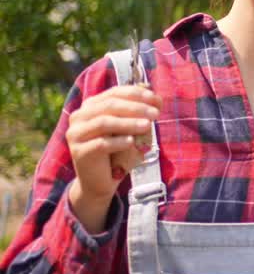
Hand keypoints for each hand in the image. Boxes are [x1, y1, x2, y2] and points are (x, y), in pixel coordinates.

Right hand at [65, 85, 160, 231]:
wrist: (100, 180)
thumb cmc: (118, 151)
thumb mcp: (129, 129)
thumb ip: (137, 112)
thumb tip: (155, 96)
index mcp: (91, 106)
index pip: (114, 93)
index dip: (137, 94)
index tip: (157, 99)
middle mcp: (79, 117)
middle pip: (109, 106)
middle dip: (136, 108)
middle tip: (155, 114)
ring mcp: (76, 134)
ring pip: (104, 123)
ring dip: (129, 123)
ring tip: (147, 126)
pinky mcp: (78, 152)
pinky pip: (101, 144)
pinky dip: (118, 141)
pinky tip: (132, 142)